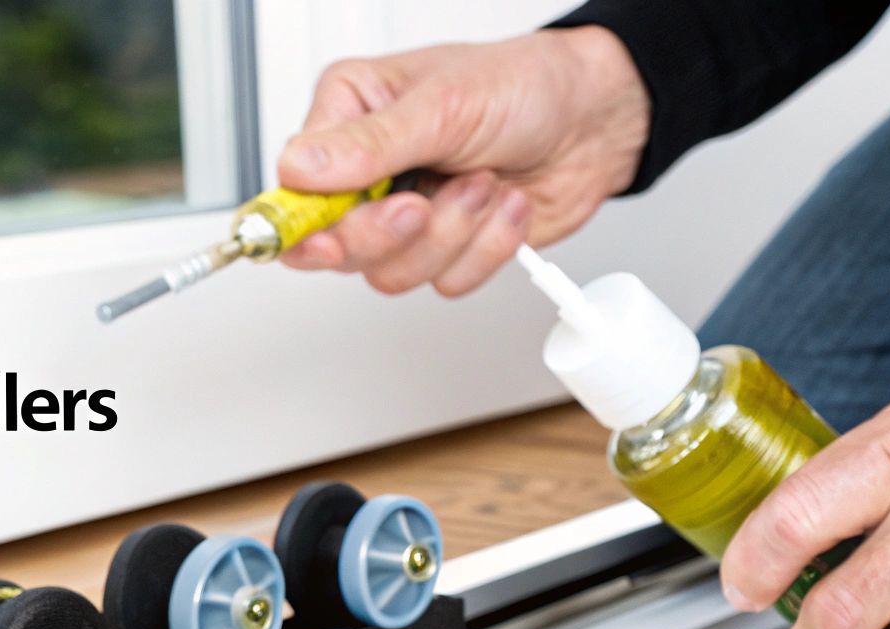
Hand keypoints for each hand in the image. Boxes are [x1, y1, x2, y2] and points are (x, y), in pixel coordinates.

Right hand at [276, 27, 648, 295]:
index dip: (301, 225)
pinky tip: (504, 202)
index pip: (294, 191)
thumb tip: (299, 168)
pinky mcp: (450, 247)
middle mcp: (371, 173)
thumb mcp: (444, 103)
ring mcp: (411, 215)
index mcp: (350, 118)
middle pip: (340, 247)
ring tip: (484, 182)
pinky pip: (447, 281)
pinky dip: (486, 247)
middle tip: (421, 204)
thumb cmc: (524, 87)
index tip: (321, 240)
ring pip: (395, 272)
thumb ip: (369, 145)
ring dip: (454, 233)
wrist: (595, 120)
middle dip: (394, 232)